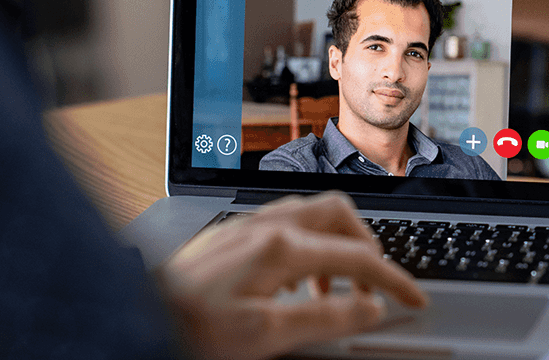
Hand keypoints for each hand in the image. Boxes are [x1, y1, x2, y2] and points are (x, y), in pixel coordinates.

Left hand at [155, 192, 426, 359]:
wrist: (135, 316)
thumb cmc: (190, 329)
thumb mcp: (265, 336)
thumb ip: (324, 317)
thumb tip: (369, 308)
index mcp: (281, 248)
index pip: (357, 257)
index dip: (393, 282)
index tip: (413, 300)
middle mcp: (266, 226)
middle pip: (340, 213)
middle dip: (367, 246)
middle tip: (375, 283)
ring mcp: (246, 226)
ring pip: (312, 214)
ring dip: (336, 246)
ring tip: (333, 291)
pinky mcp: (231, 234)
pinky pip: (286, 224)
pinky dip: (308, 247)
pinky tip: (294, 282)